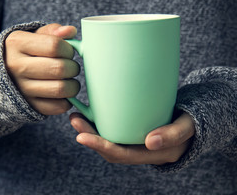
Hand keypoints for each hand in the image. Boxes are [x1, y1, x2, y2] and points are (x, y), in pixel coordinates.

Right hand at [5, 23, 79, 114]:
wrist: (1, 75)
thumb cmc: (24, 51)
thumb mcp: (33, 35)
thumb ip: (53, 31)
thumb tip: (70, 31)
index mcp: (17, 43)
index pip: (54, 46)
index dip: (69, 49)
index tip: (68, 52)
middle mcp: (16, 66)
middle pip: (59, 68)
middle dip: (73, 67)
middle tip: (71, 67)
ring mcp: (21, 88)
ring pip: (60, 89)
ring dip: (73, 85)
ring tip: (69, 80)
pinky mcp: (29, 105)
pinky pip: (58, 106)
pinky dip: (67, 101)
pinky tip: (63, 93)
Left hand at [70, 112, 194, 164]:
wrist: (194, 122)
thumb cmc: (191, 123)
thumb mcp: (188, 127)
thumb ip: (173, 134)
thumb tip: (150, 141)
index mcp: (151, 154)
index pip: (120, 155)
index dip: (99, 146)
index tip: (80, 136)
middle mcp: (139, 151)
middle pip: (109, 149)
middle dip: (89, 136)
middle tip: (74, 119)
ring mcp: (135, 142)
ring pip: (109, 140)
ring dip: (90, 130)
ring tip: (76, 115)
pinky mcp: (132, 131)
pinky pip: (113, 132)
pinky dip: (99, 124)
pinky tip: (90, 113)